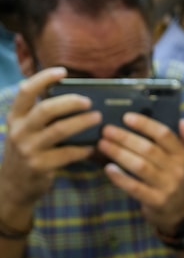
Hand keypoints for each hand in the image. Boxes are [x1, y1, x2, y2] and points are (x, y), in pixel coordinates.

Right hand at [0, 68, 98, 222]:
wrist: (13, 186)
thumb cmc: (26, 150)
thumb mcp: (25, 130)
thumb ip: (41, 115)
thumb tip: (74, 97)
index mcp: (16, 117)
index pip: (26, 91)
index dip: (44, 78)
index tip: (63, 71)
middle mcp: (19, 131)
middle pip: (46, 109)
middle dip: (71, 102)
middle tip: (89, 101)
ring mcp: (28, 149)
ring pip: (59, 130)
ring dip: (82, 122)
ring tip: (97, 118)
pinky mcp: (40, 165)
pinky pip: (67, 153)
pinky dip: (82, 148)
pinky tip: (92, 146)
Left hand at [98, 113, 183, 230]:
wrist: (180, 210)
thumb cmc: (176, 177)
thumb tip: (183, 121)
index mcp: (183, 154)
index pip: (164, 134)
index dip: (145, 125)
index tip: (126, 117)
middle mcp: (178, 169)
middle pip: (148, 149)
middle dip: (125, 138)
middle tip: (106, 130)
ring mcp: (167, 186)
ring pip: (140, 166)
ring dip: (119, 154)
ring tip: (103, 145)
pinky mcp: (156, 201)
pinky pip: (135, 187)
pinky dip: (120, 177)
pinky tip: (108, 168)